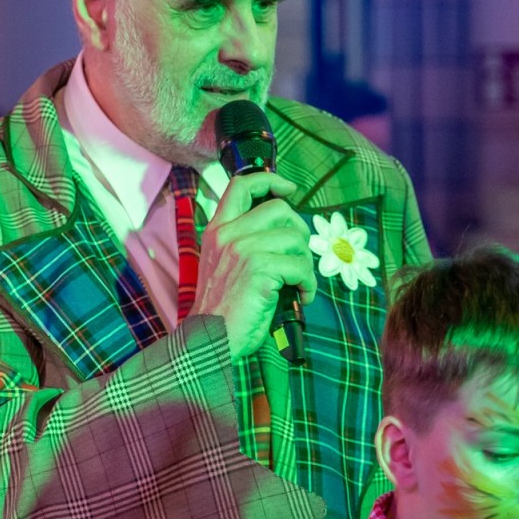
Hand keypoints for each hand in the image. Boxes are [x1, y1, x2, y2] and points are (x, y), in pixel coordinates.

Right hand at [192, 172, 316, 360]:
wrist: (210, 339)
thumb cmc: (224, 308)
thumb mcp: (226, 265)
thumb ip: (246, 242)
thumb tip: (286, 230)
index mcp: (218, 230)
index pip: (242, 186)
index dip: (270, 180)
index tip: (289, 189)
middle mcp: (228, 234)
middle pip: (280, 209)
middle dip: (299, 233)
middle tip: (297, 259)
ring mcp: (243, 250)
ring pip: (295, 238)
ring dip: (306, 264)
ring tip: (298, 283)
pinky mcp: (259, 270)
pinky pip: (300, 267)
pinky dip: (308, 284)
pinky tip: (301, 297)